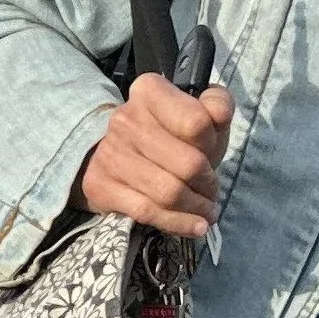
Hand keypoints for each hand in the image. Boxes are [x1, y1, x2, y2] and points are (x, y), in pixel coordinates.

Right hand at [74, 73, 233, 236]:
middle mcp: (124, 118)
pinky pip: (147, 212)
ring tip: (206, 211)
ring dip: (197, 208)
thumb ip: (218, 106)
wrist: (121, 158)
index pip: (196, 122)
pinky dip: (177, 224)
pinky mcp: (99, 185)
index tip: (211, 153)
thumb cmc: (172, 137)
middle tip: (212, 191)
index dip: (212, 145)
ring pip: (168, 192)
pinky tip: (194, 226)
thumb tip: (219, 112)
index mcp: (150, 91)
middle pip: (187, 163)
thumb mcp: (201, 115)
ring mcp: (109, 152)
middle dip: (209, 184)